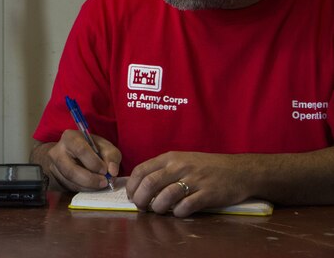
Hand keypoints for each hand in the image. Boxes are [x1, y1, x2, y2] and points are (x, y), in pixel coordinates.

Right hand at [40, 130, 120, 190]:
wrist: (75, 153)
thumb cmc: (92, 147)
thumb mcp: (104, 146)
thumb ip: (112, 156)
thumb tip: (112, 171)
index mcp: (70, 138)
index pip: (81, 150)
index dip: (94, 163)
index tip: (105, 170)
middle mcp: (57, 151)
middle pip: (71, 171)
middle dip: (90, 180)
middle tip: (104, 182)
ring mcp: (54, 166)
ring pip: (70, 182)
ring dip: (88, 186)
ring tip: (100, 185)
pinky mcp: (56, 177)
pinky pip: (70, 187)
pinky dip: (84, 189)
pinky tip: (92, 186)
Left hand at [126, 151, 250, 216]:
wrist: (239, 170)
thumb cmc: (207, 167)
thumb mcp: (182, 160)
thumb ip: (163, 169)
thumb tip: (141, 185)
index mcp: (170, 158)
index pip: (142, 170)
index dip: (132, 185)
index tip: (131, 196)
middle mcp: (180, 166)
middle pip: (150, 183)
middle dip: (140, 199)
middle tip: (141, 207)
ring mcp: (194, 180)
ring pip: (165, 196)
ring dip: (157, 207)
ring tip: (158, 211)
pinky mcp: (207, 194)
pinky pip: (186, 206)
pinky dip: (177, 212)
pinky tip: (178, 213)